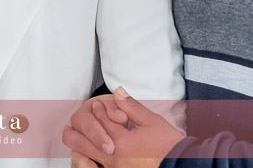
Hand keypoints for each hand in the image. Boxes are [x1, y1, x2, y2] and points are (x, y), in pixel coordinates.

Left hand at [63, 87, 182, 167]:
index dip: (98, 111)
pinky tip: (86, 160)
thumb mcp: (152, 121)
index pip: (102, 121)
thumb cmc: (170, 147)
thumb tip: (118, 92)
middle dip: (77, 130)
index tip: (94, 106)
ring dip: (78, 149)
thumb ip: (131, 106)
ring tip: (73, 142)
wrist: (182, 166)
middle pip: (85, 141)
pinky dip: (89, 165)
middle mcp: (114, 158)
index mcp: (121, 141)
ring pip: (86, 159)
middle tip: (70, 125)